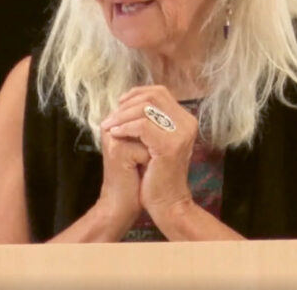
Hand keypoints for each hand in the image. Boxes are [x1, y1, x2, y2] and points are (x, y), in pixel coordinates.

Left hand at [101, 85, 197, 220]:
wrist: (167, 204)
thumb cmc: (158, 174)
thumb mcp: (156, 141)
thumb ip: (151, 120)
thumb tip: (127, 99)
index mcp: (186, 120)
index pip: (160, 92)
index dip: (137, 93)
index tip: (120, 103)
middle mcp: (188, 123)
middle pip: (153, 96)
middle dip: (128, 103)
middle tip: (111, 117)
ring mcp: (181, 134)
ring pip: (146, 109)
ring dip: (122, 115)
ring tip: (108, 126)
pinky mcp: (170, 146)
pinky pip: (142, 126)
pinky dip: (125, 127)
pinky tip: (114, 134)